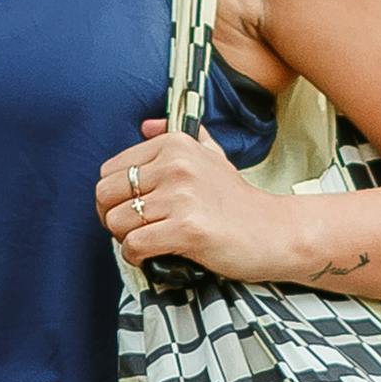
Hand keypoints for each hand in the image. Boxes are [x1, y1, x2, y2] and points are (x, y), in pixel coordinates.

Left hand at [96, 119, 286, 280]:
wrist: (275, 232)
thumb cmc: (238, 202)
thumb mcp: (212, 156)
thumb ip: (181, 137)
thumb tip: (147, 125)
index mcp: (175, 144)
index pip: (110, 170)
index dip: (114, 196)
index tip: (132, 208)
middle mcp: (176, 165)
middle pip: (105, 195)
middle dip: (112, 217)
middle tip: (135, 228)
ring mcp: (182, 196)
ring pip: (116, 222)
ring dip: (126, 239)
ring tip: (150, 241)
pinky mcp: (187, 228)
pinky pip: (134, 245)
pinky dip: (137, 256)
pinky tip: (155, 255)